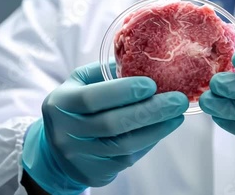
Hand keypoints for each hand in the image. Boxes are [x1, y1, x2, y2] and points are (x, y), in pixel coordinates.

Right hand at [22, 62, 187, 193]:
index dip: (123, 91)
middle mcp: (66, 132)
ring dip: (157, 129)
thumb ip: (105, 72)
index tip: (152, 84)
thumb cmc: (75, 107)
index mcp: (60, 104)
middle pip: (113, 124)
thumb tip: (143, 62)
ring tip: (177, 115)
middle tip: (178, 100)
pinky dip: (149, 142)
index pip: (92, 98)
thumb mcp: (80, 83)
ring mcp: (80, 156)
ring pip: (124, 145)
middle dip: (151, 111)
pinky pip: (128, 158)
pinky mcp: (94, 172)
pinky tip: (163, 128)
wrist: (56, 150)